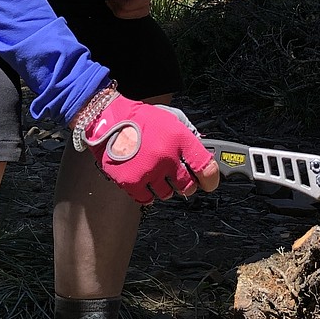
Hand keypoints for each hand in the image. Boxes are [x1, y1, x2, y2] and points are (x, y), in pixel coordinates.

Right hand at [75, 93, 219, 203]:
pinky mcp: (131, 181)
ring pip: (167, 193)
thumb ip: (188, 138)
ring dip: (165, 187)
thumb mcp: (171, 121)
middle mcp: (166, 156)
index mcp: (179, 139)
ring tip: (155, 173)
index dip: (211, 179)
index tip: (209, 183)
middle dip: (186, 184)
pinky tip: (145, 182)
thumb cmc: (140, 120)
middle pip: (188, 186)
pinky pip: (148, 199)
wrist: (108, 119)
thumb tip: (202, 157)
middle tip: (179, 179)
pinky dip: (148, 194)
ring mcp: (149, 171)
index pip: (206, 167)